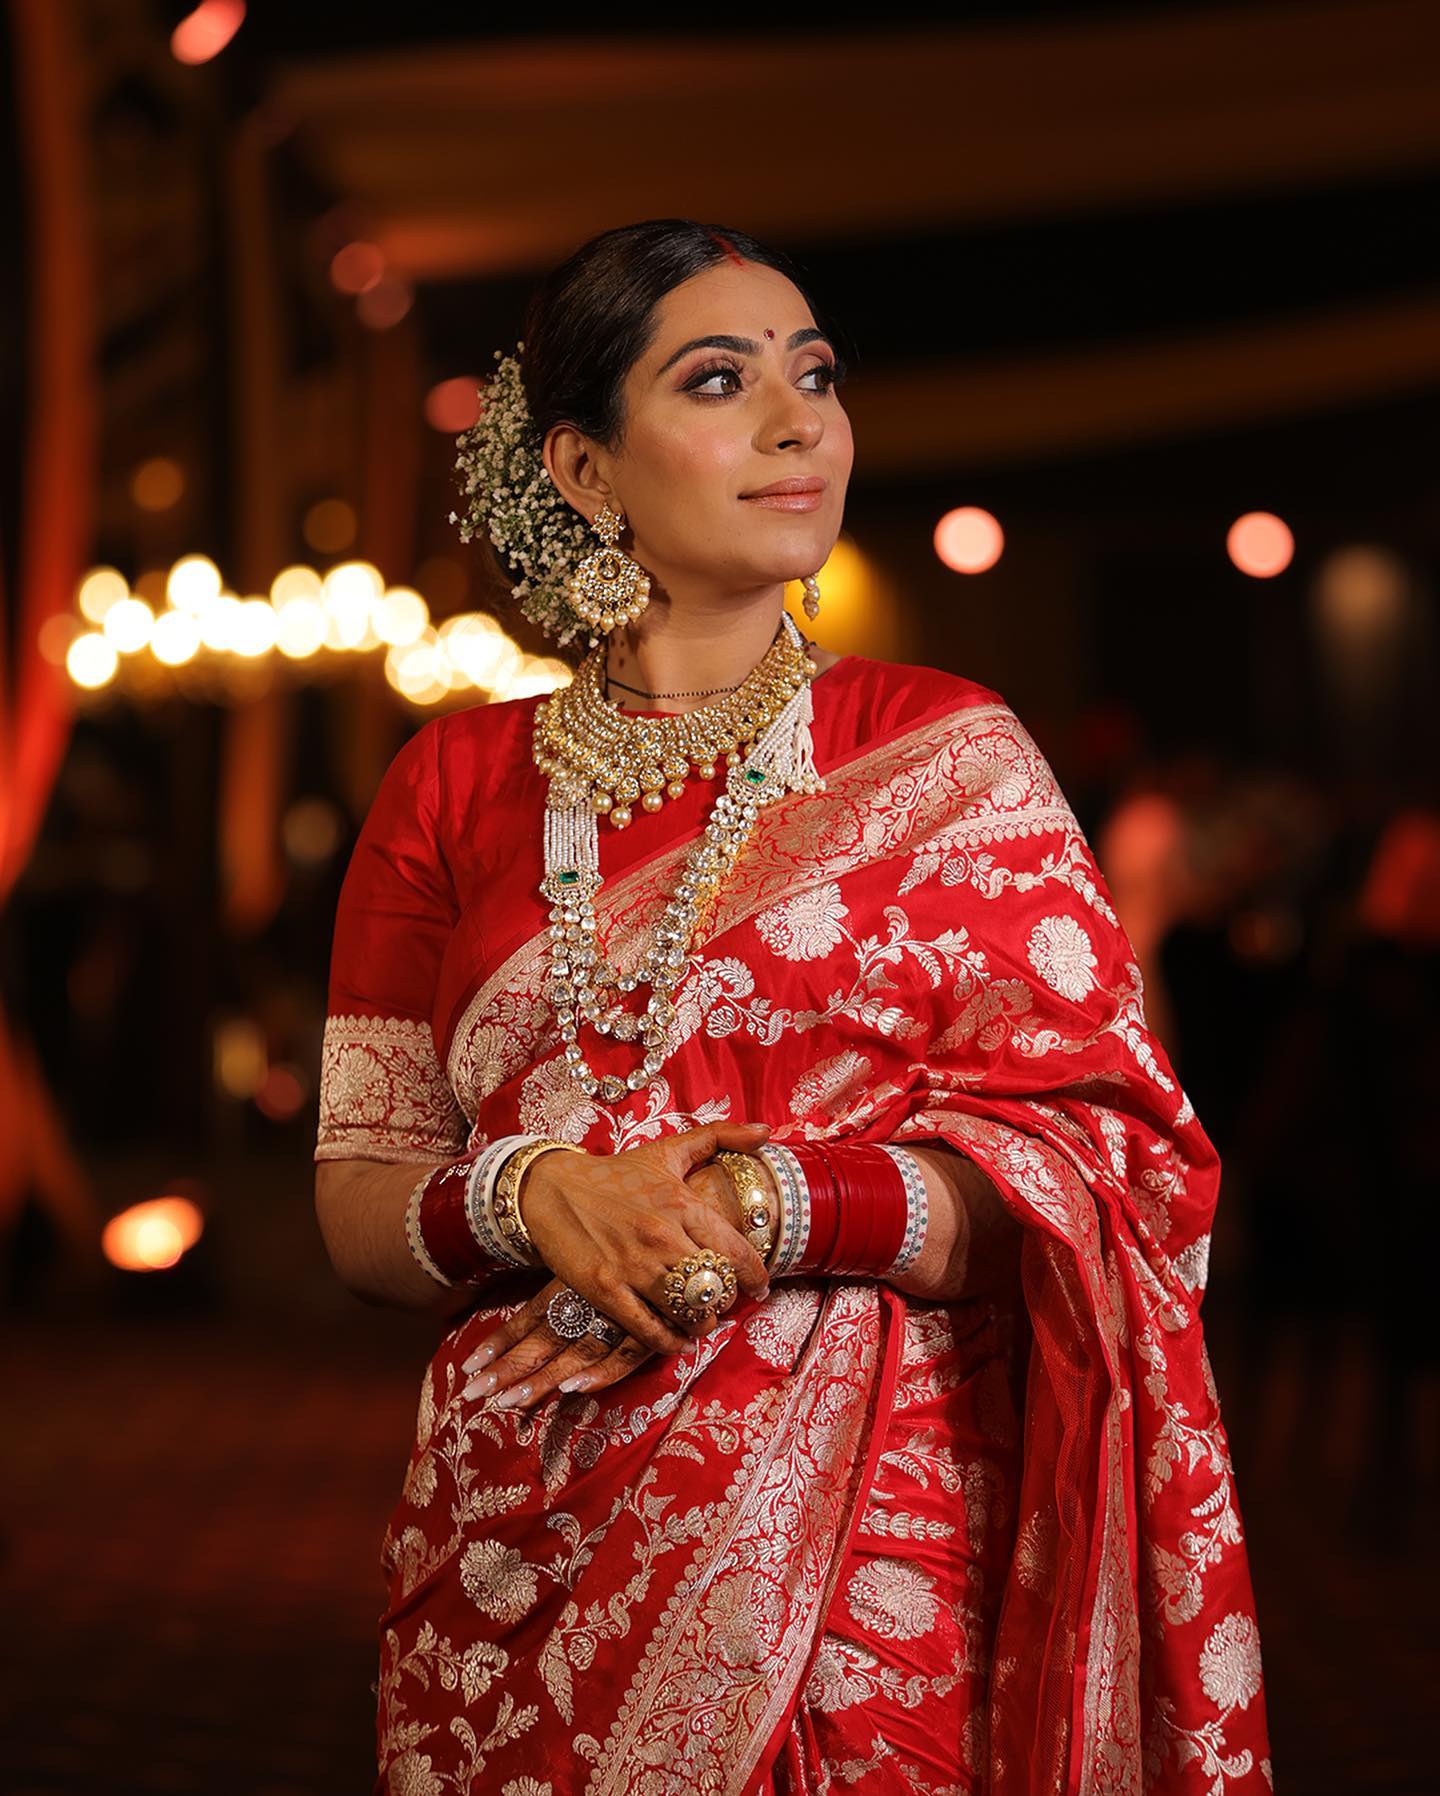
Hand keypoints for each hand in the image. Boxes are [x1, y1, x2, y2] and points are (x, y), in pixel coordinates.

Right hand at [459, 1139, 765, 1409]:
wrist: (551, 1188)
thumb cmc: (615, 1172)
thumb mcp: (667, 1150)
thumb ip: (719, 1137)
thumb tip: (766, 1130)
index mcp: (681, 1203)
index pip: (735, 1251)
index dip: (755, 1277)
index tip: (760, 1286)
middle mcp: (662, 1237)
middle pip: (715, 1287)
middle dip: (726, 1300)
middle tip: (724, 1301)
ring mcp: (633, 1267)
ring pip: (688, 1312)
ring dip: (701, 1323)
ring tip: (702, 1319)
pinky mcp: (606, 1290)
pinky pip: (650, 1331)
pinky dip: (670, 1342)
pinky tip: (676, 1338)